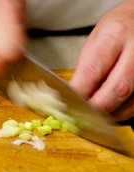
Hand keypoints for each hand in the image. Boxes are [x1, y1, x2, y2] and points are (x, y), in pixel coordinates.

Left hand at [70, 0, 133, 121]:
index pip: (92, 72)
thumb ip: (85, 70)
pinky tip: (111, 108)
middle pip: (117, 90)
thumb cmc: (115, 31)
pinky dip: (122, 111)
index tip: (67, 105)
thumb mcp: (94, 42)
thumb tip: (73, 97)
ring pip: (131, 103)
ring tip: (95, 113)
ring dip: (110, 114)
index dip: (78, 94)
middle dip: (96, 108)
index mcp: (115, 36)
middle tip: (81, 116)